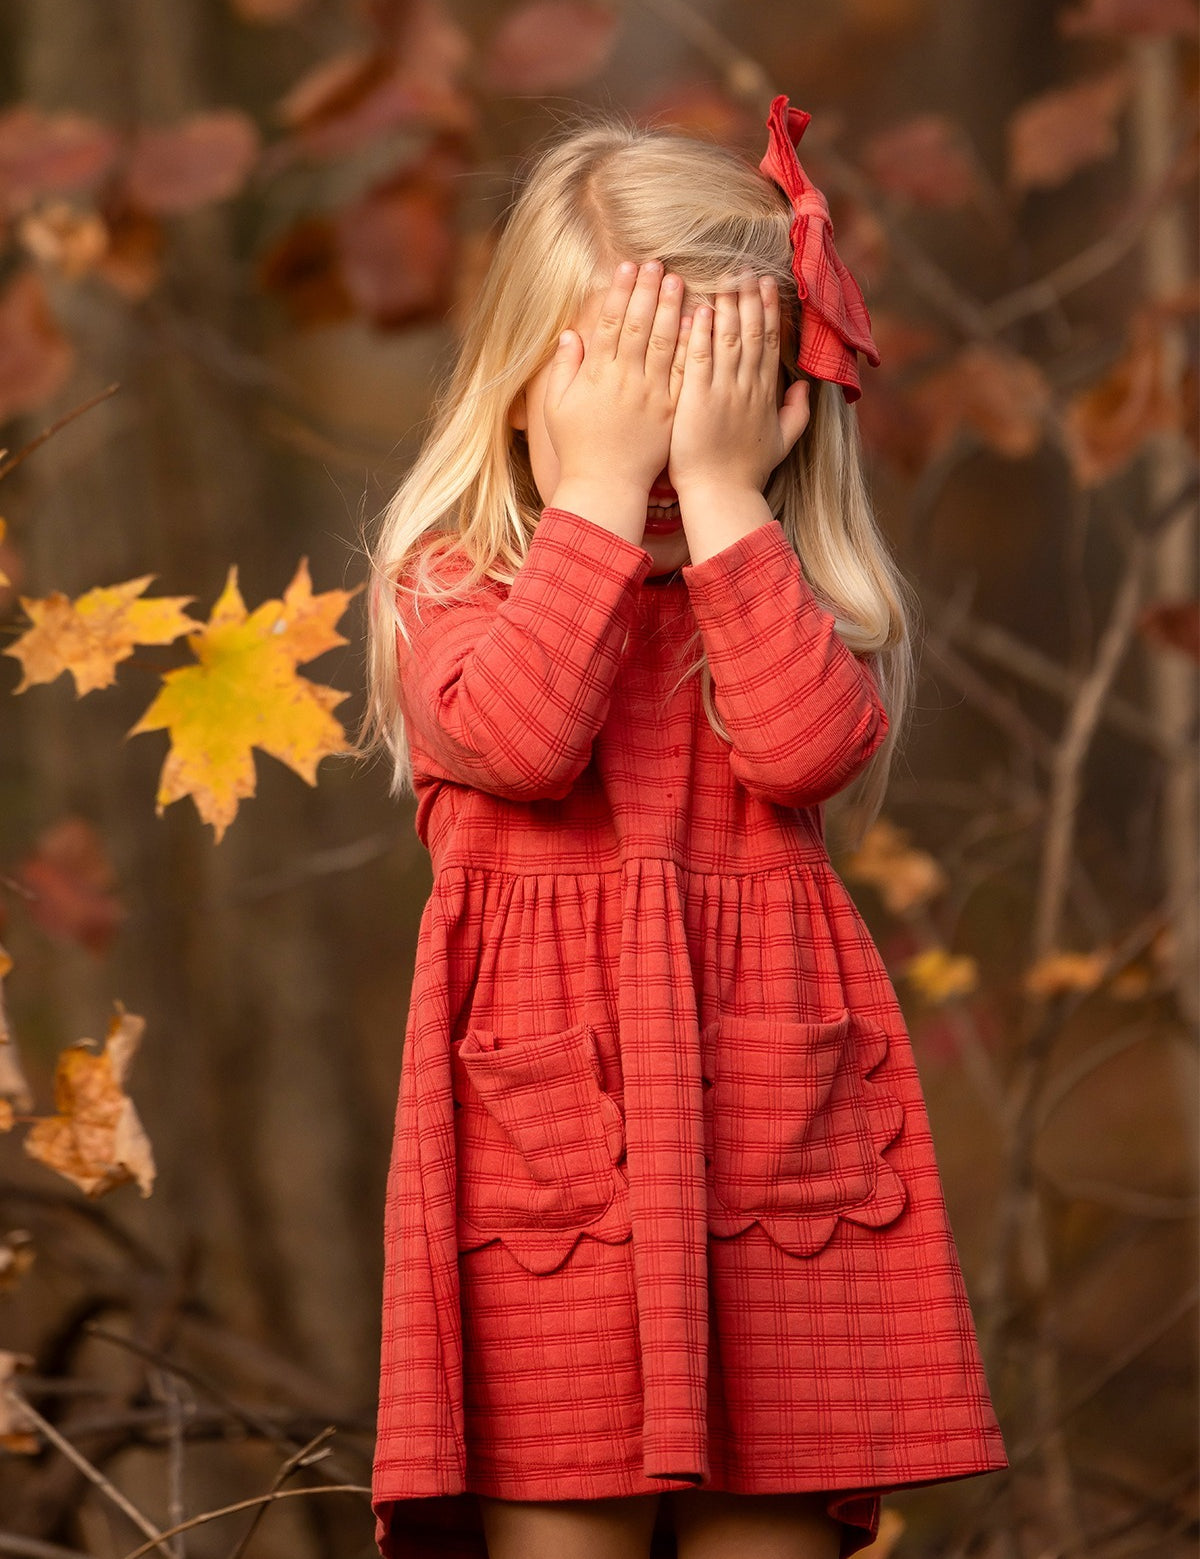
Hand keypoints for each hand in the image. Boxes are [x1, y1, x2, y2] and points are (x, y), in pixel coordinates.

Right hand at [543, 260, 683, 511]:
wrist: (606, 486)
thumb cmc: (578, 447)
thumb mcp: (557, 407)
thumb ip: (563, 368)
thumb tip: (569, 333)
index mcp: (598, 375)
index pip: (611, 323)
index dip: (620, 293)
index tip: (628, 267)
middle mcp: (626, 380)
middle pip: (640, 326)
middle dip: (648, 291)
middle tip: (658, 263)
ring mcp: (652, 395)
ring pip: (665, 344)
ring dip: (672, 310)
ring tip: (679, 281)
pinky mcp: (671, 411)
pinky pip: (684, 374)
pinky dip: (691, 347)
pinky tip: (698, 324)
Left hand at [668, 273, 810, 504]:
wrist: (721, 496)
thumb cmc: (746, 473)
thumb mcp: (782, 442)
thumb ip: (797, 413)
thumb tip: (806, 387)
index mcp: (765, 394)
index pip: (768, 343)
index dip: (769, 311)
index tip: (767, 285)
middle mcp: (747, 388)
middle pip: (751, 333)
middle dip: (750, 298)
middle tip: (747, 268)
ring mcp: (723, 392)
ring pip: (727, 339)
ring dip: (727, 306)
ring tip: (726, 277)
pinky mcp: (697, 399)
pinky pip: (700, 358)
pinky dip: (700, 333)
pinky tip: (699, 309)